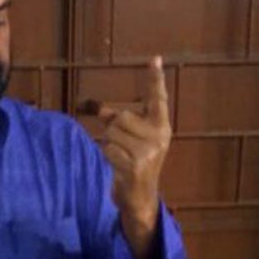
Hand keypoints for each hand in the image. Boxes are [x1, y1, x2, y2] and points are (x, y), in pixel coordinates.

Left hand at [98, 56, 171, 258]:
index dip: (155, 79)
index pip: (158, 98)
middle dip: (112, 129)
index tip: (155, 58)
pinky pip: (108, 149)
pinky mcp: (136, 165)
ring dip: (108, 144)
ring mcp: (148, 152)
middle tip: (120, 147)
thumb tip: (96, 108)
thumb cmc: (133, 165)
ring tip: (119, 158)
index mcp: (162, 127)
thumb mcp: (131, 141)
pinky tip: (117, 167)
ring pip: (112, 133)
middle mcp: (159, 137)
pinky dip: (106, 156)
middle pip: (121, 117)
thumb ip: (118, 123)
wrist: (140, 200)